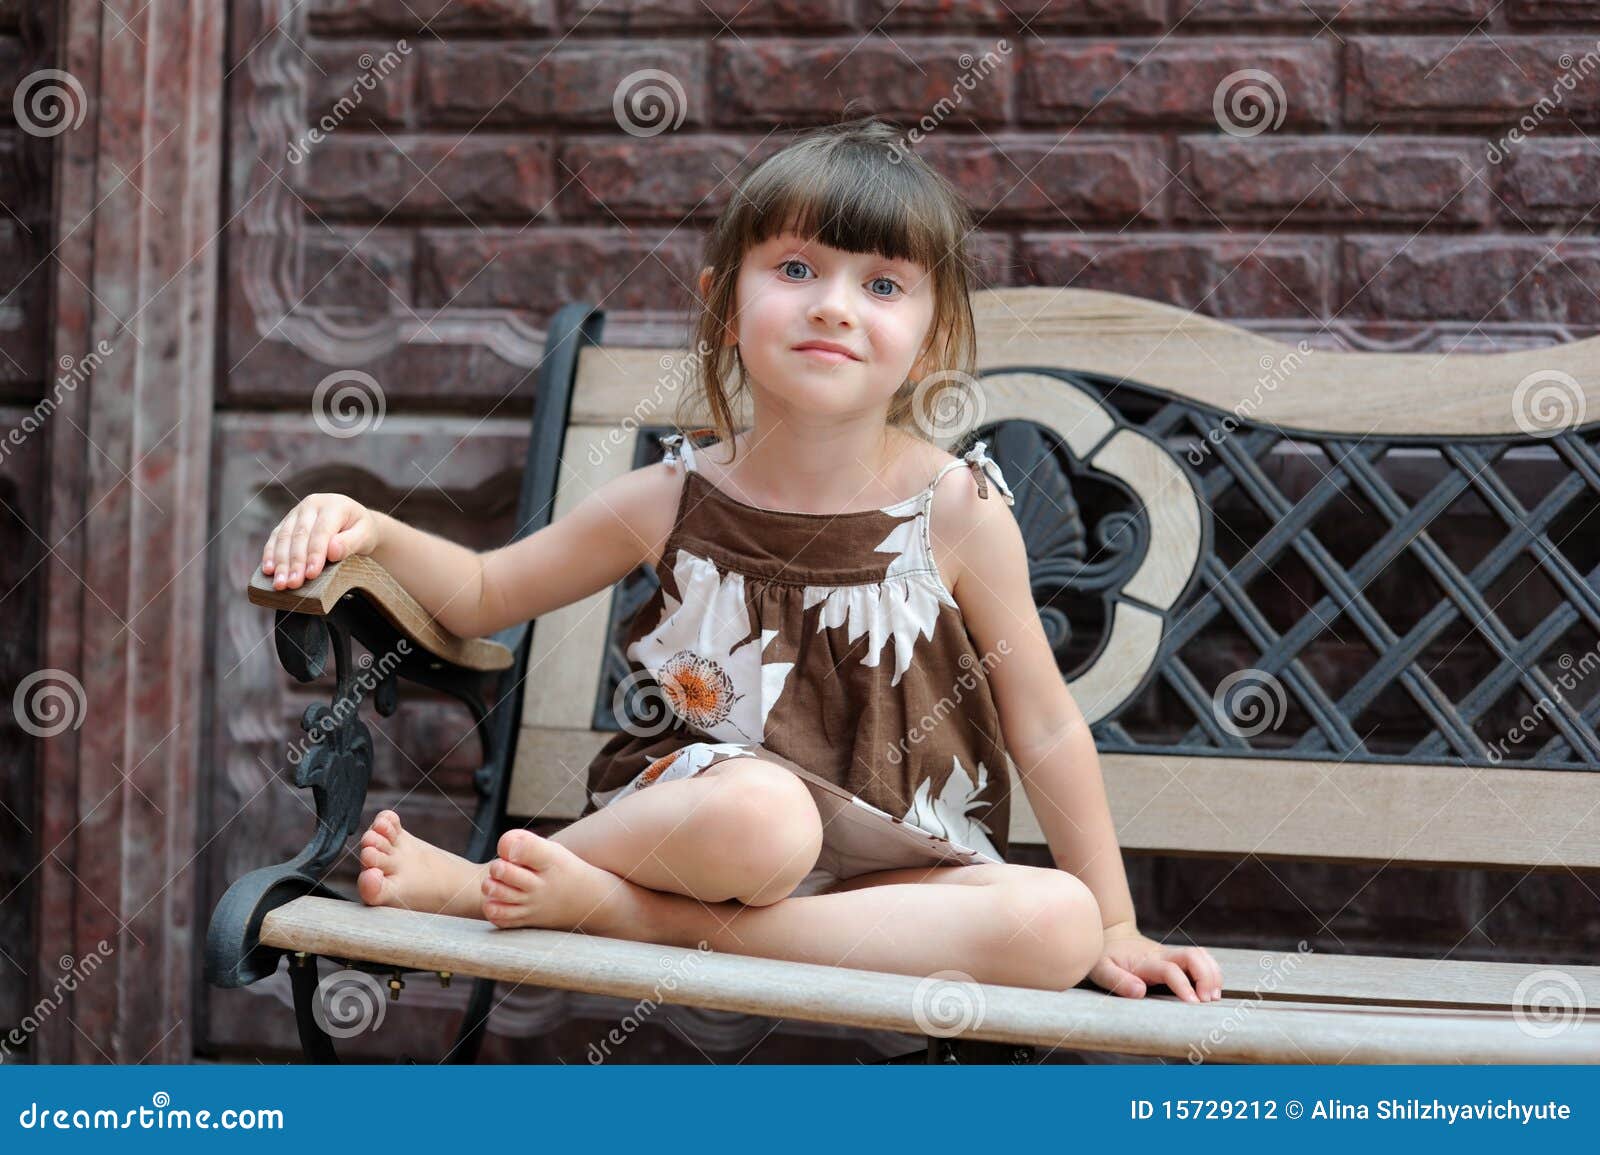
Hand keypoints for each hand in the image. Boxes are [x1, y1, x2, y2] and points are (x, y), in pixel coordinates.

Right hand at [261, 493, 380, 589]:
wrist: (354, 522)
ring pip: (284, 537)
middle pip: (299, 536)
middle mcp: (311, 505)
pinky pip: (275, 538)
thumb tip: (332, 551)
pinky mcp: (287, 522)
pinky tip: (268, 571)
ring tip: (279, 583)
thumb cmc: (361, 530)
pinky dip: (270, 555)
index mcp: (333, 505)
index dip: (315, 554)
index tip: (312, 574)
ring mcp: (296, 512)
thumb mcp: (366, 535)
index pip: (321, 532)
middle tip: (292, 583)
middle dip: (295, 562)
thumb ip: (352, 542)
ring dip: (280, 562)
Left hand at [1088, 921, 1222, 1002]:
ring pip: (1201, 955)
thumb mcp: (1102, 969)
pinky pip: (1202, 959)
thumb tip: (1140, 992)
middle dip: (1207, 976)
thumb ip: (1118, 981)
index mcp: (1145, 961)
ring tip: (1214, 997)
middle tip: (1209, 1000)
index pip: (1170, 970)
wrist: (1112, 936)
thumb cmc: (1106, 957)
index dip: (1184, 985)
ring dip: (1213, 974)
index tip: (1193, 1003)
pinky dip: (1212, 971)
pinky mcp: (1178, 957)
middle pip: (1193, 956)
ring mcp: (1172, 954)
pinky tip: (1213, 989)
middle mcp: (1162, 955)